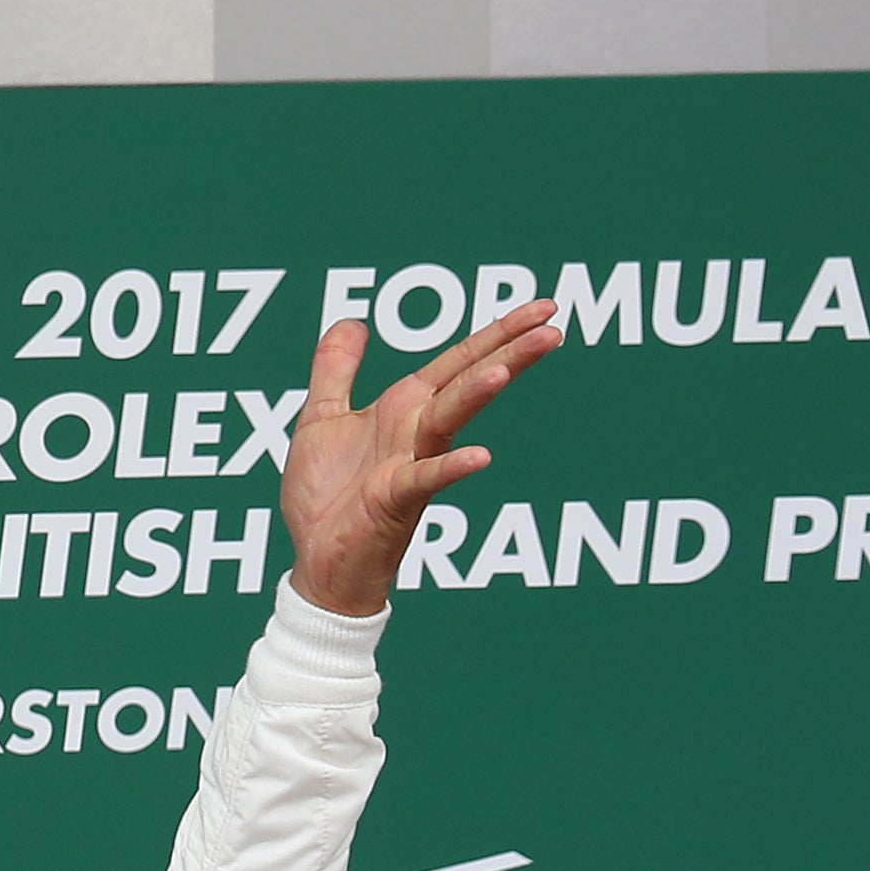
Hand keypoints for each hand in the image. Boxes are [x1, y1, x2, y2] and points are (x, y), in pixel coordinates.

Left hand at [279, 300, 562, 616]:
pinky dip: (452, 467)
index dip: (497, 332)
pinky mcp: (395, 500)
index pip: (459, 361)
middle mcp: (416, 432)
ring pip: (449, 420)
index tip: (543, 307)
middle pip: (468, 381)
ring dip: (476, 394)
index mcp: (403, 409)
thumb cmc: (325, 499)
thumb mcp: (322, 418)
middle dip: (508, 352)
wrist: (316, 563)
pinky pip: (426, 479)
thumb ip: (336, 370)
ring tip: (505, 368)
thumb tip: (353, 320)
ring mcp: (411, 464)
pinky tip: (480, 457)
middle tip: (553, 325)